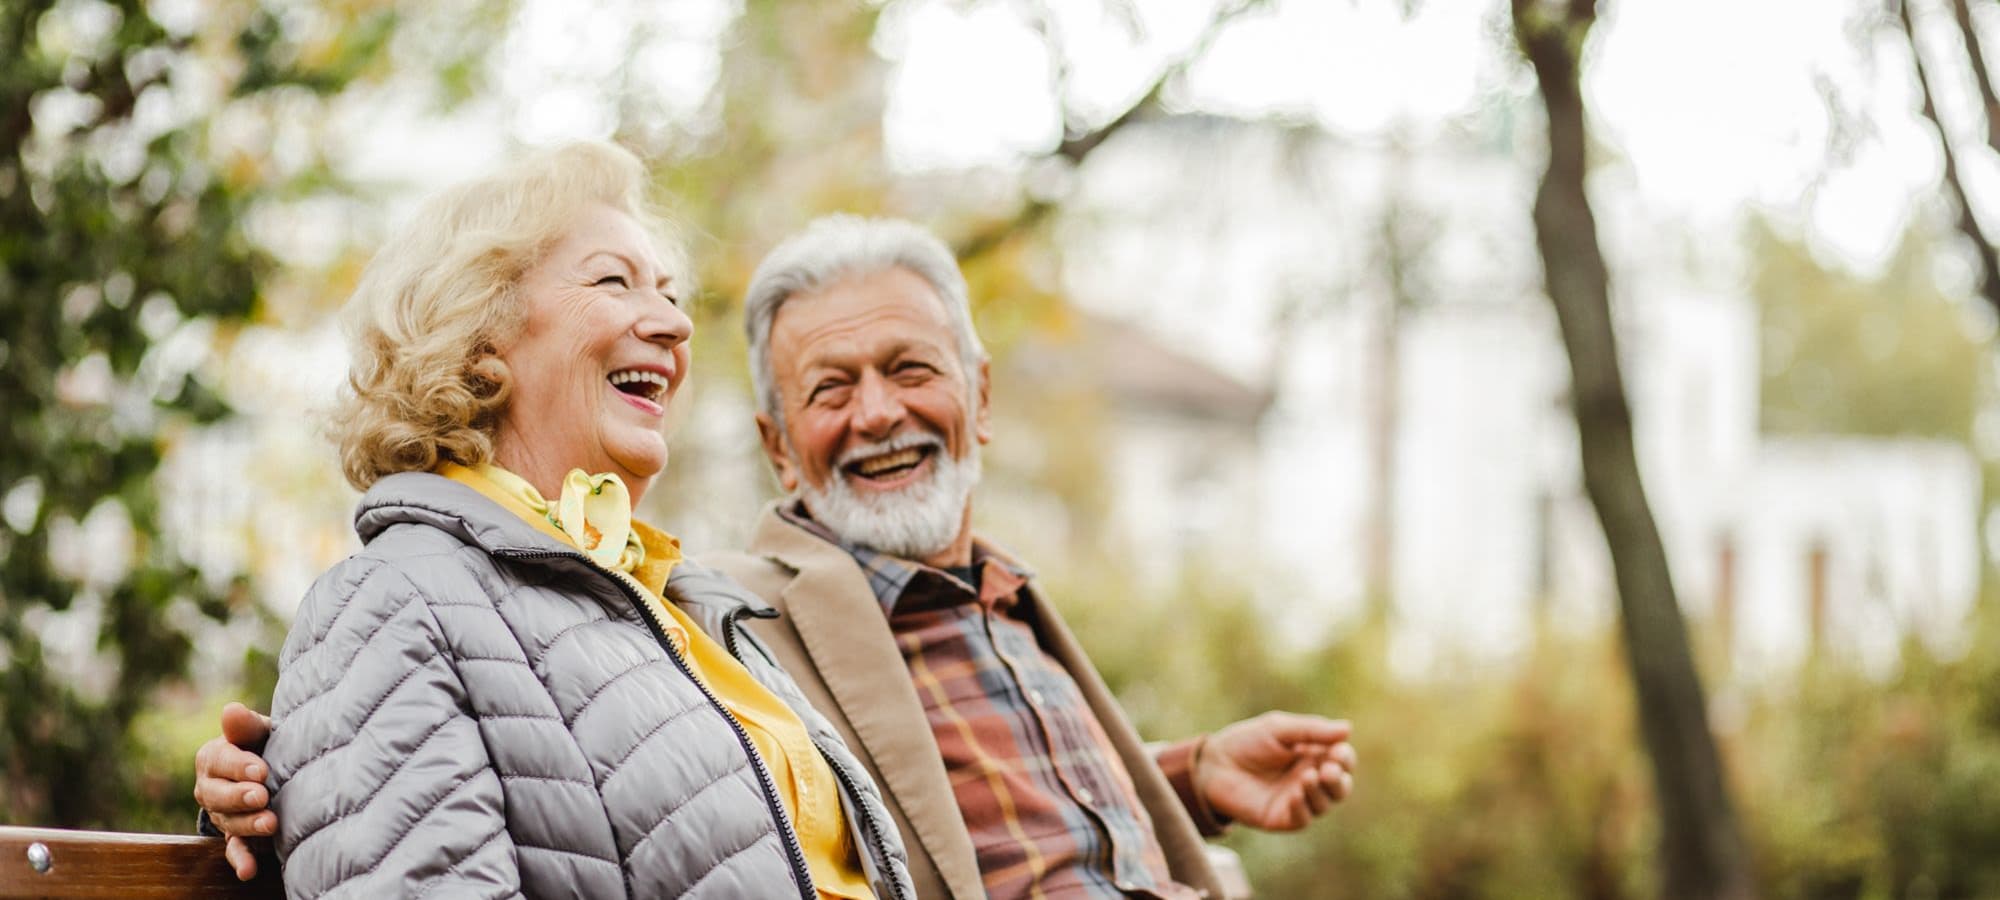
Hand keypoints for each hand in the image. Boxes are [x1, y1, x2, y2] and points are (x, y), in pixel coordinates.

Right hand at [192, 702, 274, 880]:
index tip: (261, 770)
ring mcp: (221, 814)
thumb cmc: (263, 743)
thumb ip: (246, 725)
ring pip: (229, 822)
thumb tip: (231, 710)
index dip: (240, 766)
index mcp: (212, 758)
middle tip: (262, 796)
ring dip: (248, 825)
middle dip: (241, 797)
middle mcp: (210, 788)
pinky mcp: (235, 835)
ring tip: (270, 824)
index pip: (221, 761)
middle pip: (219, 795)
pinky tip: (249, 871)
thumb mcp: (257, 730)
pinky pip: (234, 849)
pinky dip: (241, 860)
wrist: (270, 767)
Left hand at [1195, 711, 1355, 831]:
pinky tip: (1294, 794)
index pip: (1342, 760)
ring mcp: (1297, 800)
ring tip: (1308, 777)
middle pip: (1340, 786)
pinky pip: (1302, 818)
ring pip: (1324, 803)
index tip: (1338, 752)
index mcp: (1314, 755)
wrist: (1214, 764)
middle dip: (1339, 779)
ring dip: (1321, 792)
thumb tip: (1347, 729)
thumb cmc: (1246, 742)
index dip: (1345, 758)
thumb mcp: (1278, 729)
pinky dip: (1302, 807)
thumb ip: (1311, 730)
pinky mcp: (1282, 818)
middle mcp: (1310, 779)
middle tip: (1328, 770)